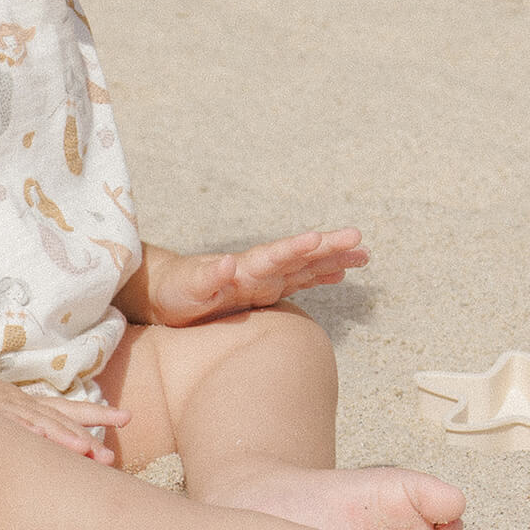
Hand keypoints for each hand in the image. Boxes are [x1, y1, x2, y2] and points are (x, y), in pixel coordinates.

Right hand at [0, 364, 129, 463]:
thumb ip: (23, 421)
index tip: (127, 418)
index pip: (68, 408)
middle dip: (85, 438)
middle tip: (111, 459)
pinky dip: (24, 431)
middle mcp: (19, 404)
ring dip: (62, 438)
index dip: (97, 413)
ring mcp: (1, 409)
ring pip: (37, 424)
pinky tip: (38, 440)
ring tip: (87, 451)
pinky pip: (6, 425)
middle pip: (60, 420)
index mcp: (26, 403)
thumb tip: (48, 442)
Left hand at [147, 229, 368, 326]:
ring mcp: (264, 279)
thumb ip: (208, 278)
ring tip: (362, 254)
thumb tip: (227, 265)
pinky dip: (319, 274)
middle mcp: (258, 270)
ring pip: (304, 266)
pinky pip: (299, 280)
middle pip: (298, 256)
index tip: (317, 238)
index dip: (296, 250)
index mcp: (243, 269)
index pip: (274, 256)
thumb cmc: (176, 291)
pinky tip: (339, 272)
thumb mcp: (189, 287)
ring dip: (331, 259)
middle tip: (359, 238)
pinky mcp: (264, 291)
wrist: (167, 290)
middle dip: (327, 248)